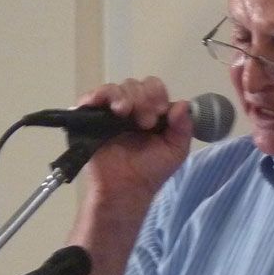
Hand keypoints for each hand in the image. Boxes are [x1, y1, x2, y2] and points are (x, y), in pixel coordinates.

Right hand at [73, 77, 192, 211]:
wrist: (127, 190)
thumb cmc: (151, 171)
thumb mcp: (176, 150)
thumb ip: (183, 128)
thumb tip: (183, 104)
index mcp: (150, 111)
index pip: (153, 87)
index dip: (157, 94)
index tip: (160, 111)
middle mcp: (130, 108)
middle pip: (135, 85)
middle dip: (143, 99)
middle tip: (145, 122)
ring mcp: (109, 112)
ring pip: (116, 88)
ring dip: (124, 97)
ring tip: (125, 113)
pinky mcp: (90, 118)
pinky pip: (91, 98)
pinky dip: (98, 96)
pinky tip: (110, 108)